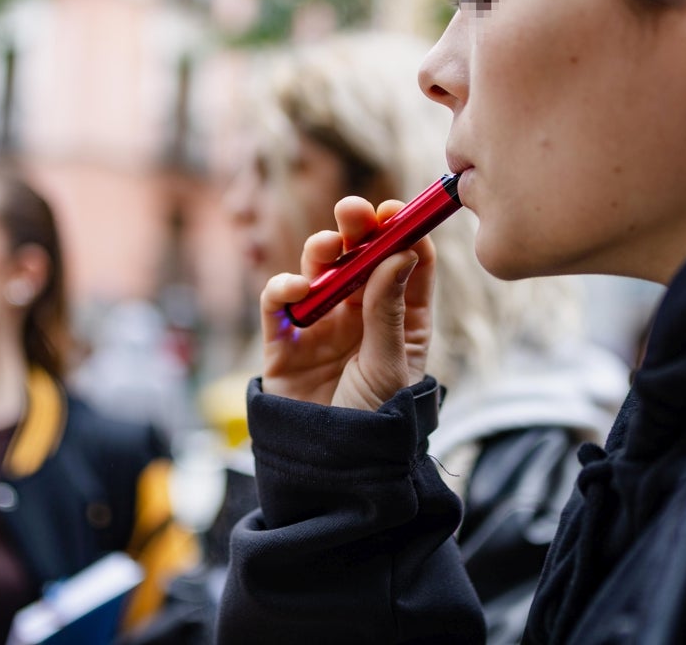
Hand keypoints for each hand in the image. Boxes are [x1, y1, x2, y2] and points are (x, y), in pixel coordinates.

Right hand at [259, 195, 436, 409]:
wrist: (331, 473)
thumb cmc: (374, 423)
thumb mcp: (390, 366)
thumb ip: (390, 310)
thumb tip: (402, 252)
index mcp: (401, 321)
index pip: (406, 265)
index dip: (402, 233)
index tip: (397, 212)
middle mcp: (362, 316)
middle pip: (360, 259)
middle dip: (357, 230)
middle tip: (356, 211)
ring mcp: (322, 326)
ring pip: (320, 271)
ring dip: (322, 250)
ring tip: (328, 248)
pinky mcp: (284, 342)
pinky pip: (279, 304)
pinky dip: (283, 287)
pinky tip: (296, 287)